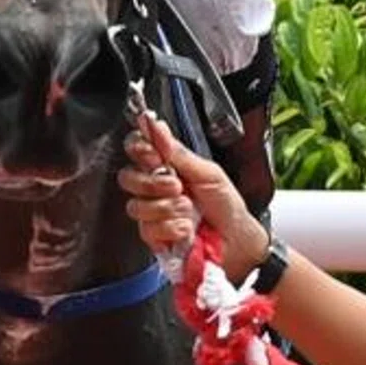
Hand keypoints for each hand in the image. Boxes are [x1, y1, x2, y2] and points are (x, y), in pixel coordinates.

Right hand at [119, 111, 268, 282]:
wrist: (238, 238)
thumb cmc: (226, 203)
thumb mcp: (208, 172)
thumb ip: (178, 152)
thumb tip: (156, 125)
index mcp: (164, 166)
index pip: (136, 149)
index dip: (138, 149)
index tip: (153, 154)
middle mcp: (153, 188)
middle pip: (127, 178)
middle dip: (152, 183)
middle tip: (176, 186)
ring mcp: (152, 213)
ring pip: (136, 206)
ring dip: (165, 208)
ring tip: (187, 209)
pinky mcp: (154, 237)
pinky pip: (147, 230)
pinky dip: (170, 228)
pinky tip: (185, 228)